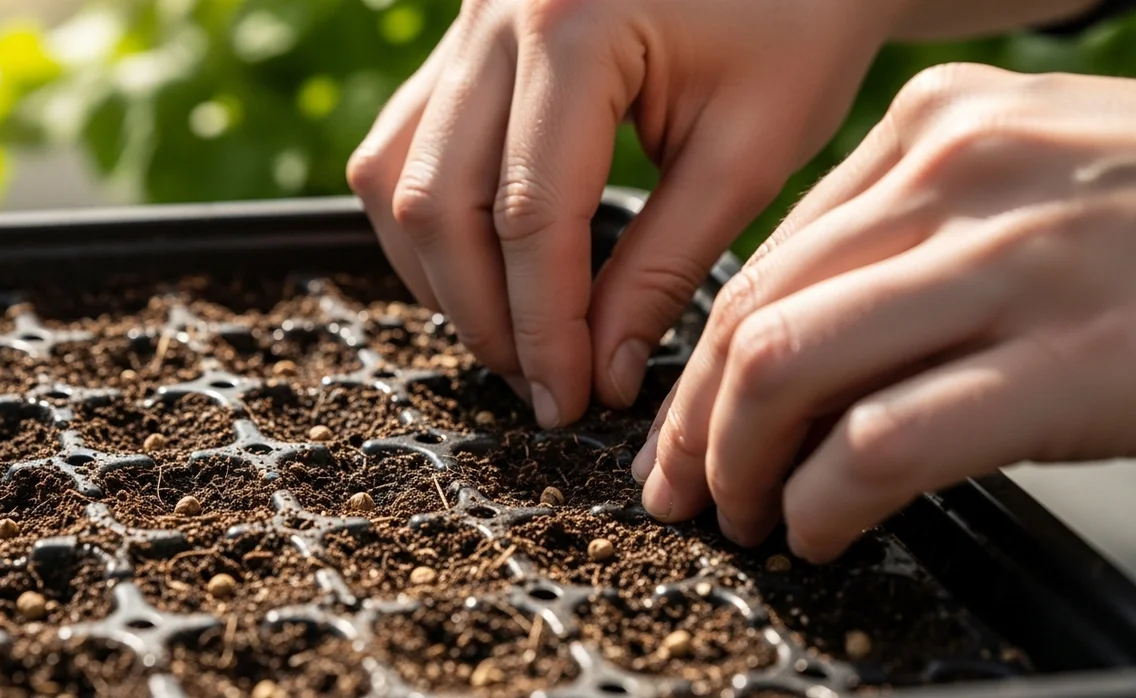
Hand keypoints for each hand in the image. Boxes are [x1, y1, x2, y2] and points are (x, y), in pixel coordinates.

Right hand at [346, 0, 909, 426]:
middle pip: (437, 202)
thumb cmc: (798, 23)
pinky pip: (404, 143)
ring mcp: (467, 18)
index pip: (530, 215)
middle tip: (540, 385)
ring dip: (442, 274)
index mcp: (574, 24)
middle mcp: (495, 12)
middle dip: (482, 315)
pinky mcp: (463, 36)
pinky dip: (430, 221)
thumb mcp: (750, 151)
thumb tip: (596, 373)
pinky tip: (484, 266)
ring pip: (396, 177)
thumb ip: (664, 269)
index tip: (568, 403)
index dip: (542, 329)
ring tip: (513, 336)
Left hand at [635, 63, 1135, 562]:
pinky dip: (824, 502)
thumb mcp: (1026, 179)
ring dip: (742, 464)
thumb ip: (911, 232)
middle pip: (756, 315)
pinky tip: (822, 530)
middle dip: (697, 423)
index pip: (766, 258)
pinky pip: (879, 443)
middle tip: (685, 489)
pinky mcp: (1064, 361)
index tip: (682, 423)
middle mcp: (957, 176)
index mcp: (934, 127)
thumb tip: (784, 338)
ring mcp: (1011, 264)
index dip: (702, 361)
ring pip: (788, 371)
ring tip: (748, 515)